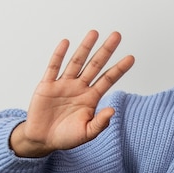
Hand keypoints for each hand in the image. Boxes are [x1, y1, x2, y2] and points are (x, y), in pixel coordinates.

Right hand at [9, 30, 134, 157]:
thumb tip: (112, 111)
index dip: (119, 69)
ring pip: (76, 62)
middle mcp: (79, 87)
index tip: (131, 58)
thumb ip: (100, 123)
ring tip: (94, 33)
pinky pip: (54, 67)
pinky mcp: (47, 85)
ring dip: (85, 48)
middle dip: (106, 51)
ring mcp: (63, 84)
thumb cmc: (66, 137)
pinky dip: (59, 55)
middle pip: (95, 65)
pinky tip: (66, 43)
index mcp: (90, 98)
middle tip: (117, 35)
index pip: (108, 79)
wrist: (42, 139)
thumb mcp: (86, 134)